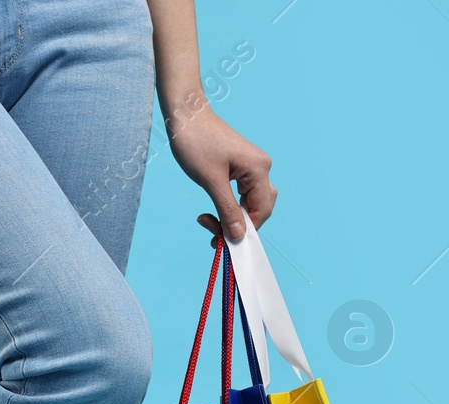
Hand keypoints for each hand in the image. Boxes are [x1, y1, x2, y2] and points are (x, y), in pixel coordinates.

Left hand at [164, 102, 275, 242]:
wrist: (186, 115)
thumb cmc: (196, 143)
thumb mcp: (210, 181)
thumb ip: (227, 208)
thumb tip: (239, 234)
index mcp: (259, 169)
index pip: (262, 211)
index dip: (245, 230)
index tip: (221, 242)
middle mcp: (261, 167)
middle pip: (259, 208)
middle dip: (238, 225)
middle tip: (211, 235)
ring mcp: (252, 166)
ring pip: (250, 202)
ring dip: (231, 216)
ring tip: (206, 220)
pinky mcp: (241, 166)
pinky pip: (241, 193)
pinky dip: (229, 205)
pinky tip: (212, 209)